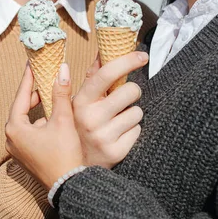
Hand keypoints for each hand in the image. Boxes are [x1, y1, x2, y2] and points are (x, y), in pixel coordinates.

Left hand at [5, 63, 82, 190]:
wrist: (68, 186)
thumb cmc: (64, 155)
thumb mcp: (63, 120)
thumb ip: (61, 94)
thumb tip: (62, 70)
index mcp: (15, 129)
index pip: (21, 96)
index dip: (28, 79)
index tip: (32, 65)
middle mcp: (11, 140)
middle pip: (22, 109)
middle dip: (35, 95)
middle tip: (44, 80)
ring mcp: (17, 150)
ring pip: (27, 122)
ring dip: (39, 111)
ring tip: (53, 99)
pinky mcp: (26, 157)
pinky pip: (30, 134)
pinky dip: (41, 125)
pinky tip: (55, 122)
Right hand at [72, 52, 147, 168]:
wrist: (75, 167)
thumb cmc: (80, 126)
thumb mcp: (78, 102)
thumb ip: (92, 77)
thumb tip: (102, 51)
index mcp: (80, 102)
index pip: (106, 75)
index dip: (126, 61)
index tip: (142, 56)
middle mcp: (90, 119)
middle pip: (131, 91)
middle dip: (131, 93)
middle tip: (122, 101)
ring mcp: (103, 136)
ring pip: (137, 112)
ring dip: (131, 115)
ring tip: (116, 121)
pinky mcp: (116, 152)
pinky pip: (138, 130)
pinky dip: (131, 131)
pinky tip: (118, 135)